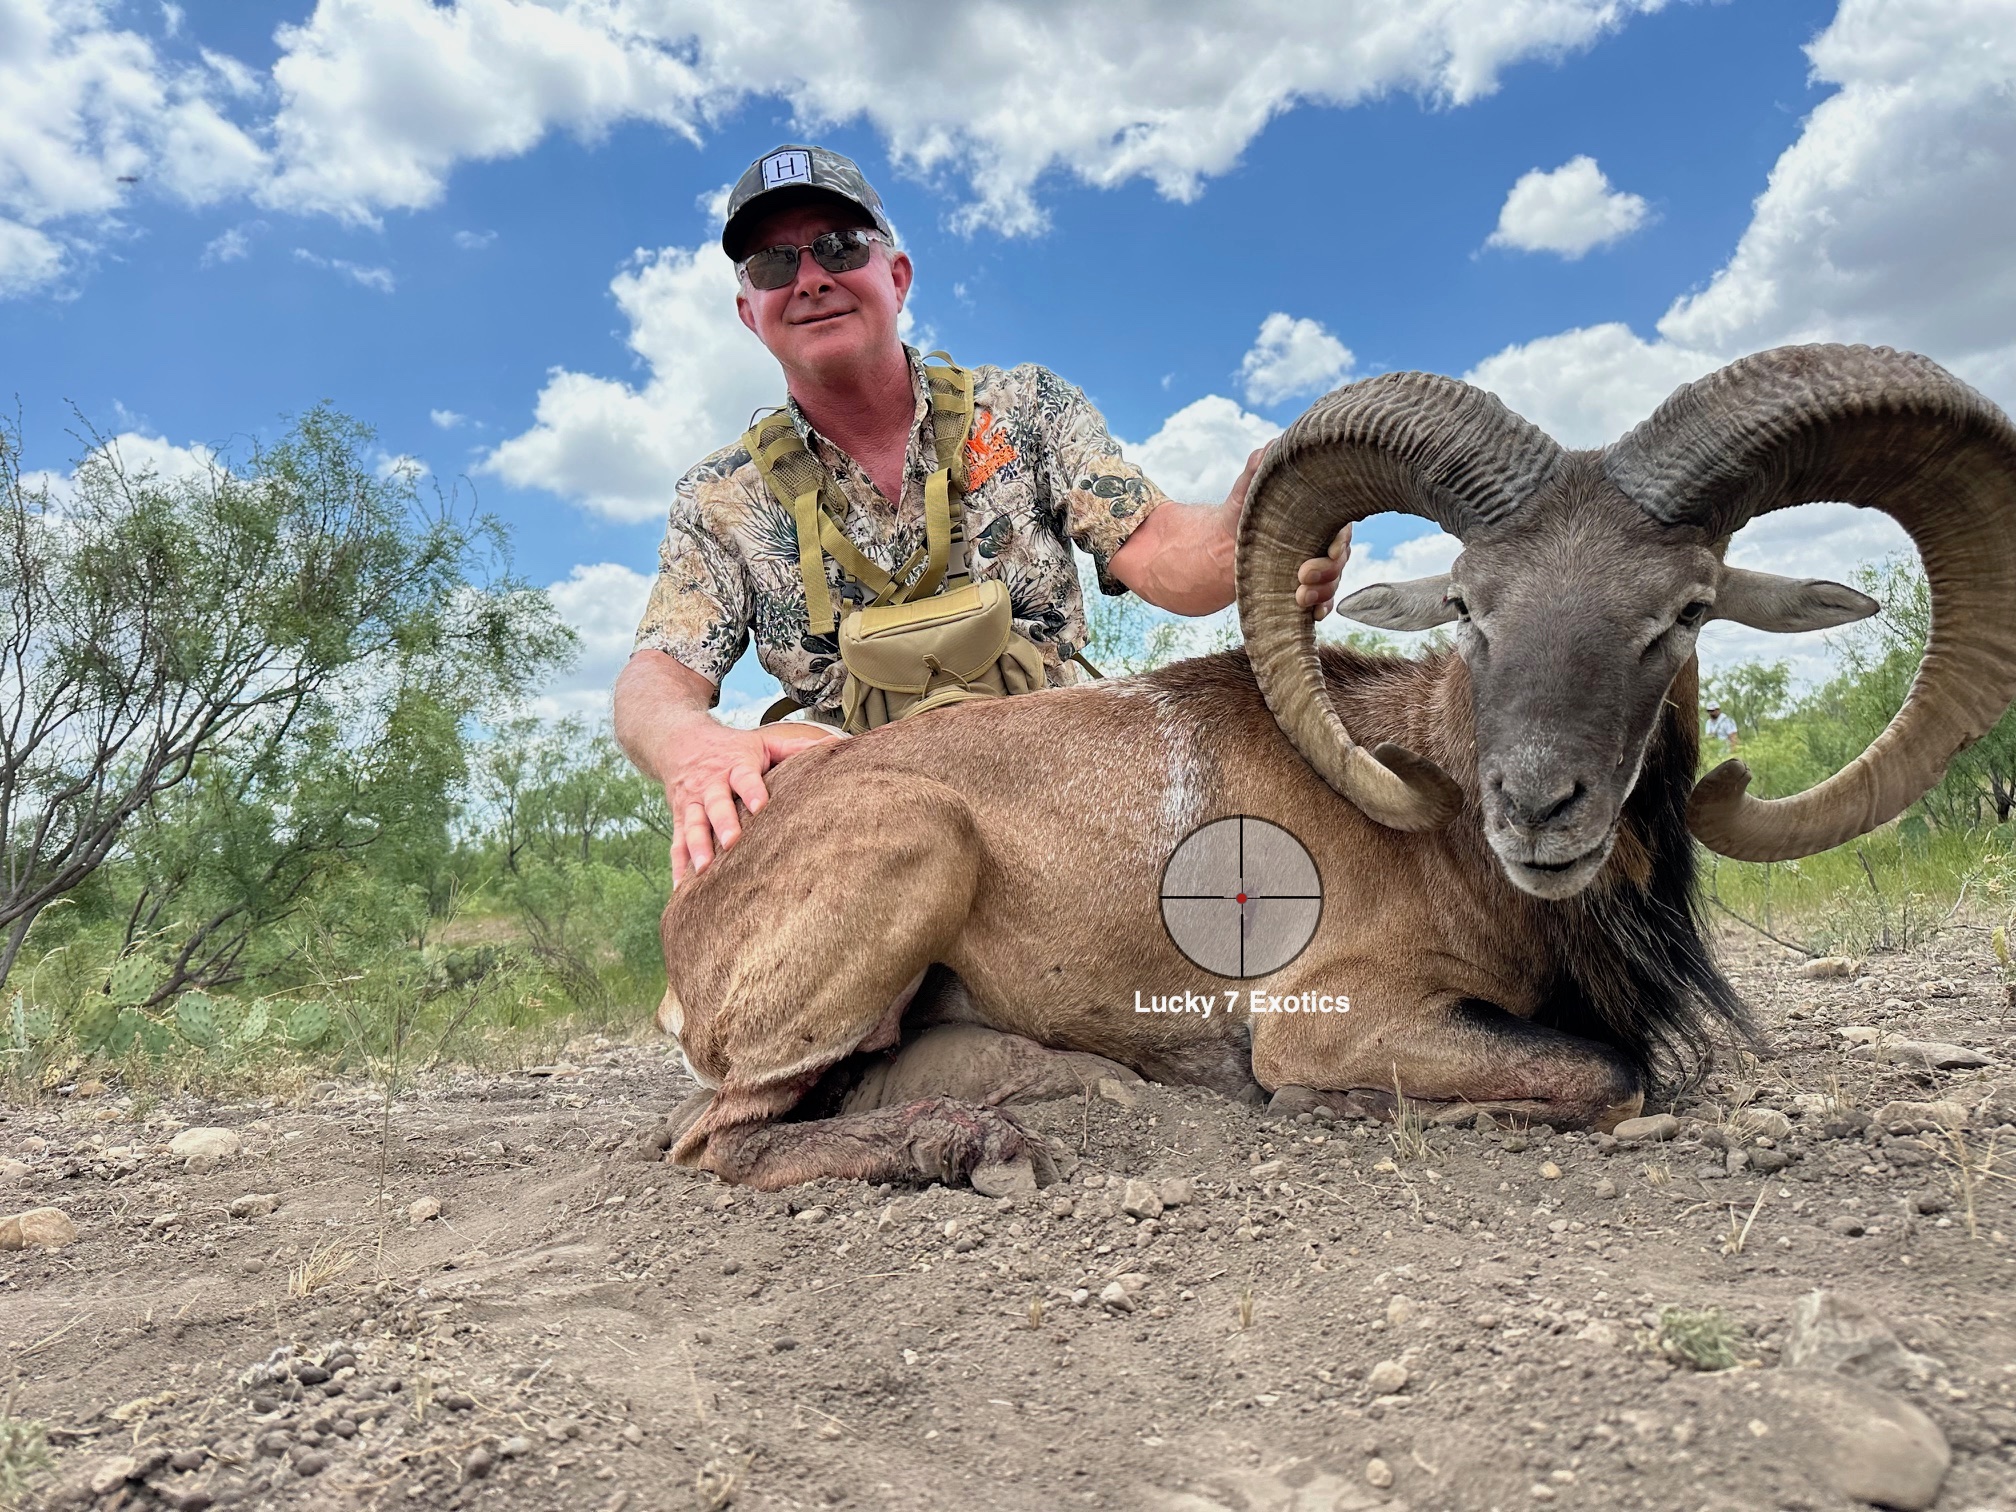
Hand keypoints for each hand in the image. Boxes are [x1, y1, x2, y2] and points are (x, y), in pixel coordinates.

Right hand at [665, 720, 843, 883]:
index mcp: (735, 766)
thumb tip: (834, 744)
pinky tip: (682, 890)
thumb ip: (793, 748)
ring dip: (697, 848)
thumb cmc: (732, 748)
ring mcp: (692, 804)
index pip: (745, 778)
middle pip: (715, 805)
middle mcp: (710, 785)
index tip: (761, 807)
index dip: (752, 791)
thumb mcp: (762, 742)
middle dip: (723, 824)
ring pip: (692, 827)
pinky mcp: (679, 820)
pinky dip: (678, 868)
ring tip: (704, 870)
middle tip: (732, 843)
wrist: (682, 741)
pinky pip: (677, 845)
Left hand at [1224, 447, 1354, 619]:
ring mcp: (1315, 567)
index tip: (1328, 550)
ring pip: (1333, 583)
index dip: (1341, 543)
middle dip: (1328, 572)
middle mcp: (1322, 542)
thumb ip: (1259, 467)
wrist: (1220, 545)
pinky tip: (1313, 615)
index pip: (1343, 529)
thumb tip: (1271, 446)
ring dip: (1323, 593)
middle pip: (1341, 560)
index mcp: (1318, 516)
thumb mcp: (1248, 489)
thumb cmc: (1241, 511)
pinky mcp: (1304, 588)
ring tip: (1299, 597)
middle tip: (1301, 575)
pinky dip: (1322, 609)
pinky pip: (1323, 602)